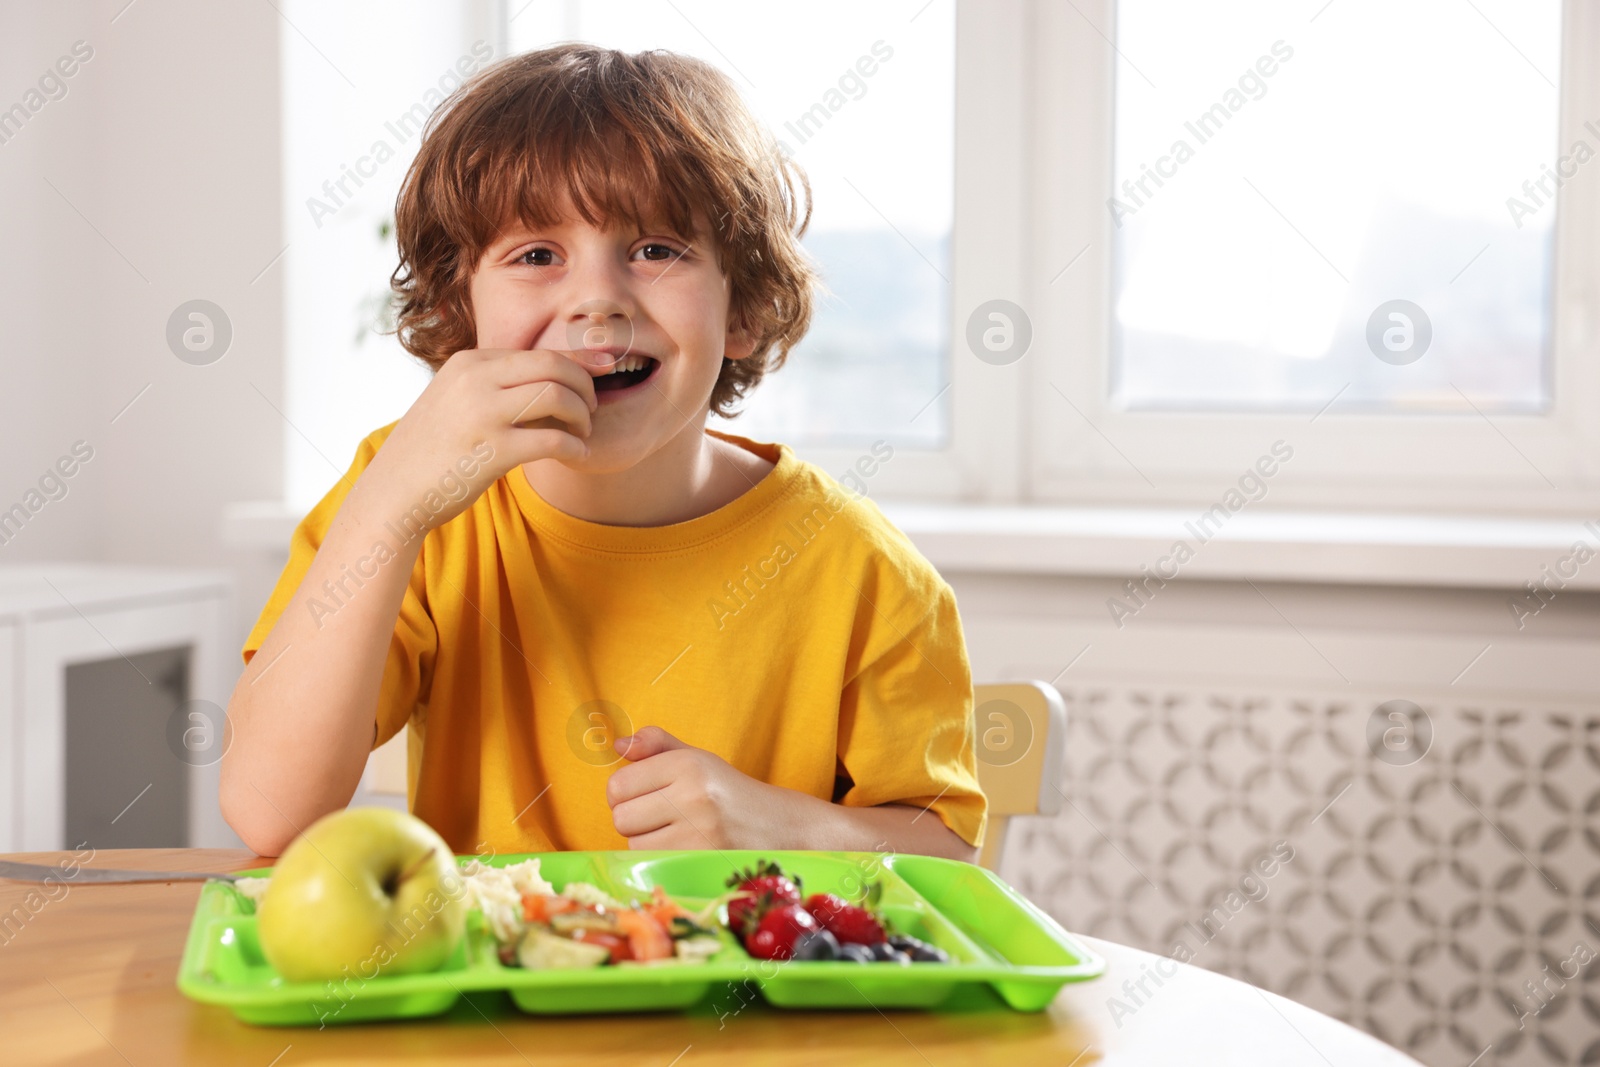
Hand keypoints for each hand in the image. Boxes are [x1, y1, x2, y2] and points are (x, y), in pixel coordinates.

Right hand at [358, 348, 614, 529]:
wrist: (394, 490)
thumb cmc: (434, 449)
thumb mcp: (456, 399)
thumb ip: (495, 385)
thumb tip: (555, 381)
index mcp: (469, 363)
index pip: (540, 353)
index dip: (575, 369)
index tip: (593, 385)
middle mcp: (475, 380)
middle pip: (554, 366)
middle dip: (584, 387)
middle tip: (590, 411)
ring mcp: (481, 414)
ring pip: (557, 396)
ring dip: (582, 416)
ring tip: (583, 433)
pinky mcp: (491, 452)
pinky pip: (552, 440)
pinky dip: (575, 447)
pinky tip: (577, 454)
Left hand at [606, 727, 792, 849]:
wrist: (778, 826)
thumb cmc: (726, 791)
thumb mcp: (695, 758)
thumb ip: (655, 744)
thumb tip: (617, 744)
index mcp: (688, 764)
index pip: (618, 784)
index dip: (624, 793)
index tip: (643, 794)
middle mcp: (693, 796)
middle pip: (621, 817)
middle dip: (634, 818)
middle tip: (661, 816)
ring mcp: (698, 833)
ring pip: (634, 845)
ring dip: (647, 842)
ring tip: (677, 832)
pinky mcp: (702, 862)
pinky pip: (653, 864)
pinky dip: (660, 859)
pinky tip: (684, 848)